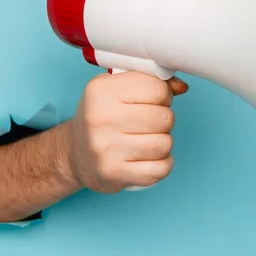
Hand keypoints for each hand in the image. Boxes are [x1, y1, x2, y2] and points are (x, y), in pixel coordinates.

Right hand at [67, 71, 188, 192]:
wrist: (74, 153)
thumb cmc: (100, 118)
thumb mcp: (116, 90)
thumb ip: (149, 82)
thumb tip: (181, 86)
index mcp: (102, 91)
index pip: (157, 88)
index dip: (163, 94)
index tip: (154, 100)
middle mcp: (102, 118)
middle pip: (164, 117)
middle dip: (163, 120)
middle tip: (149, 123)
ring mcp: (107, 148)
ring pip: (165, 143)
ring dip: (162, 142)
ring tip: (147, 140)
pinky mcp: (115, 173)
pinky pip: (161, 169)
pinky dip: (162, 164)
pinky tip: (149, 158)